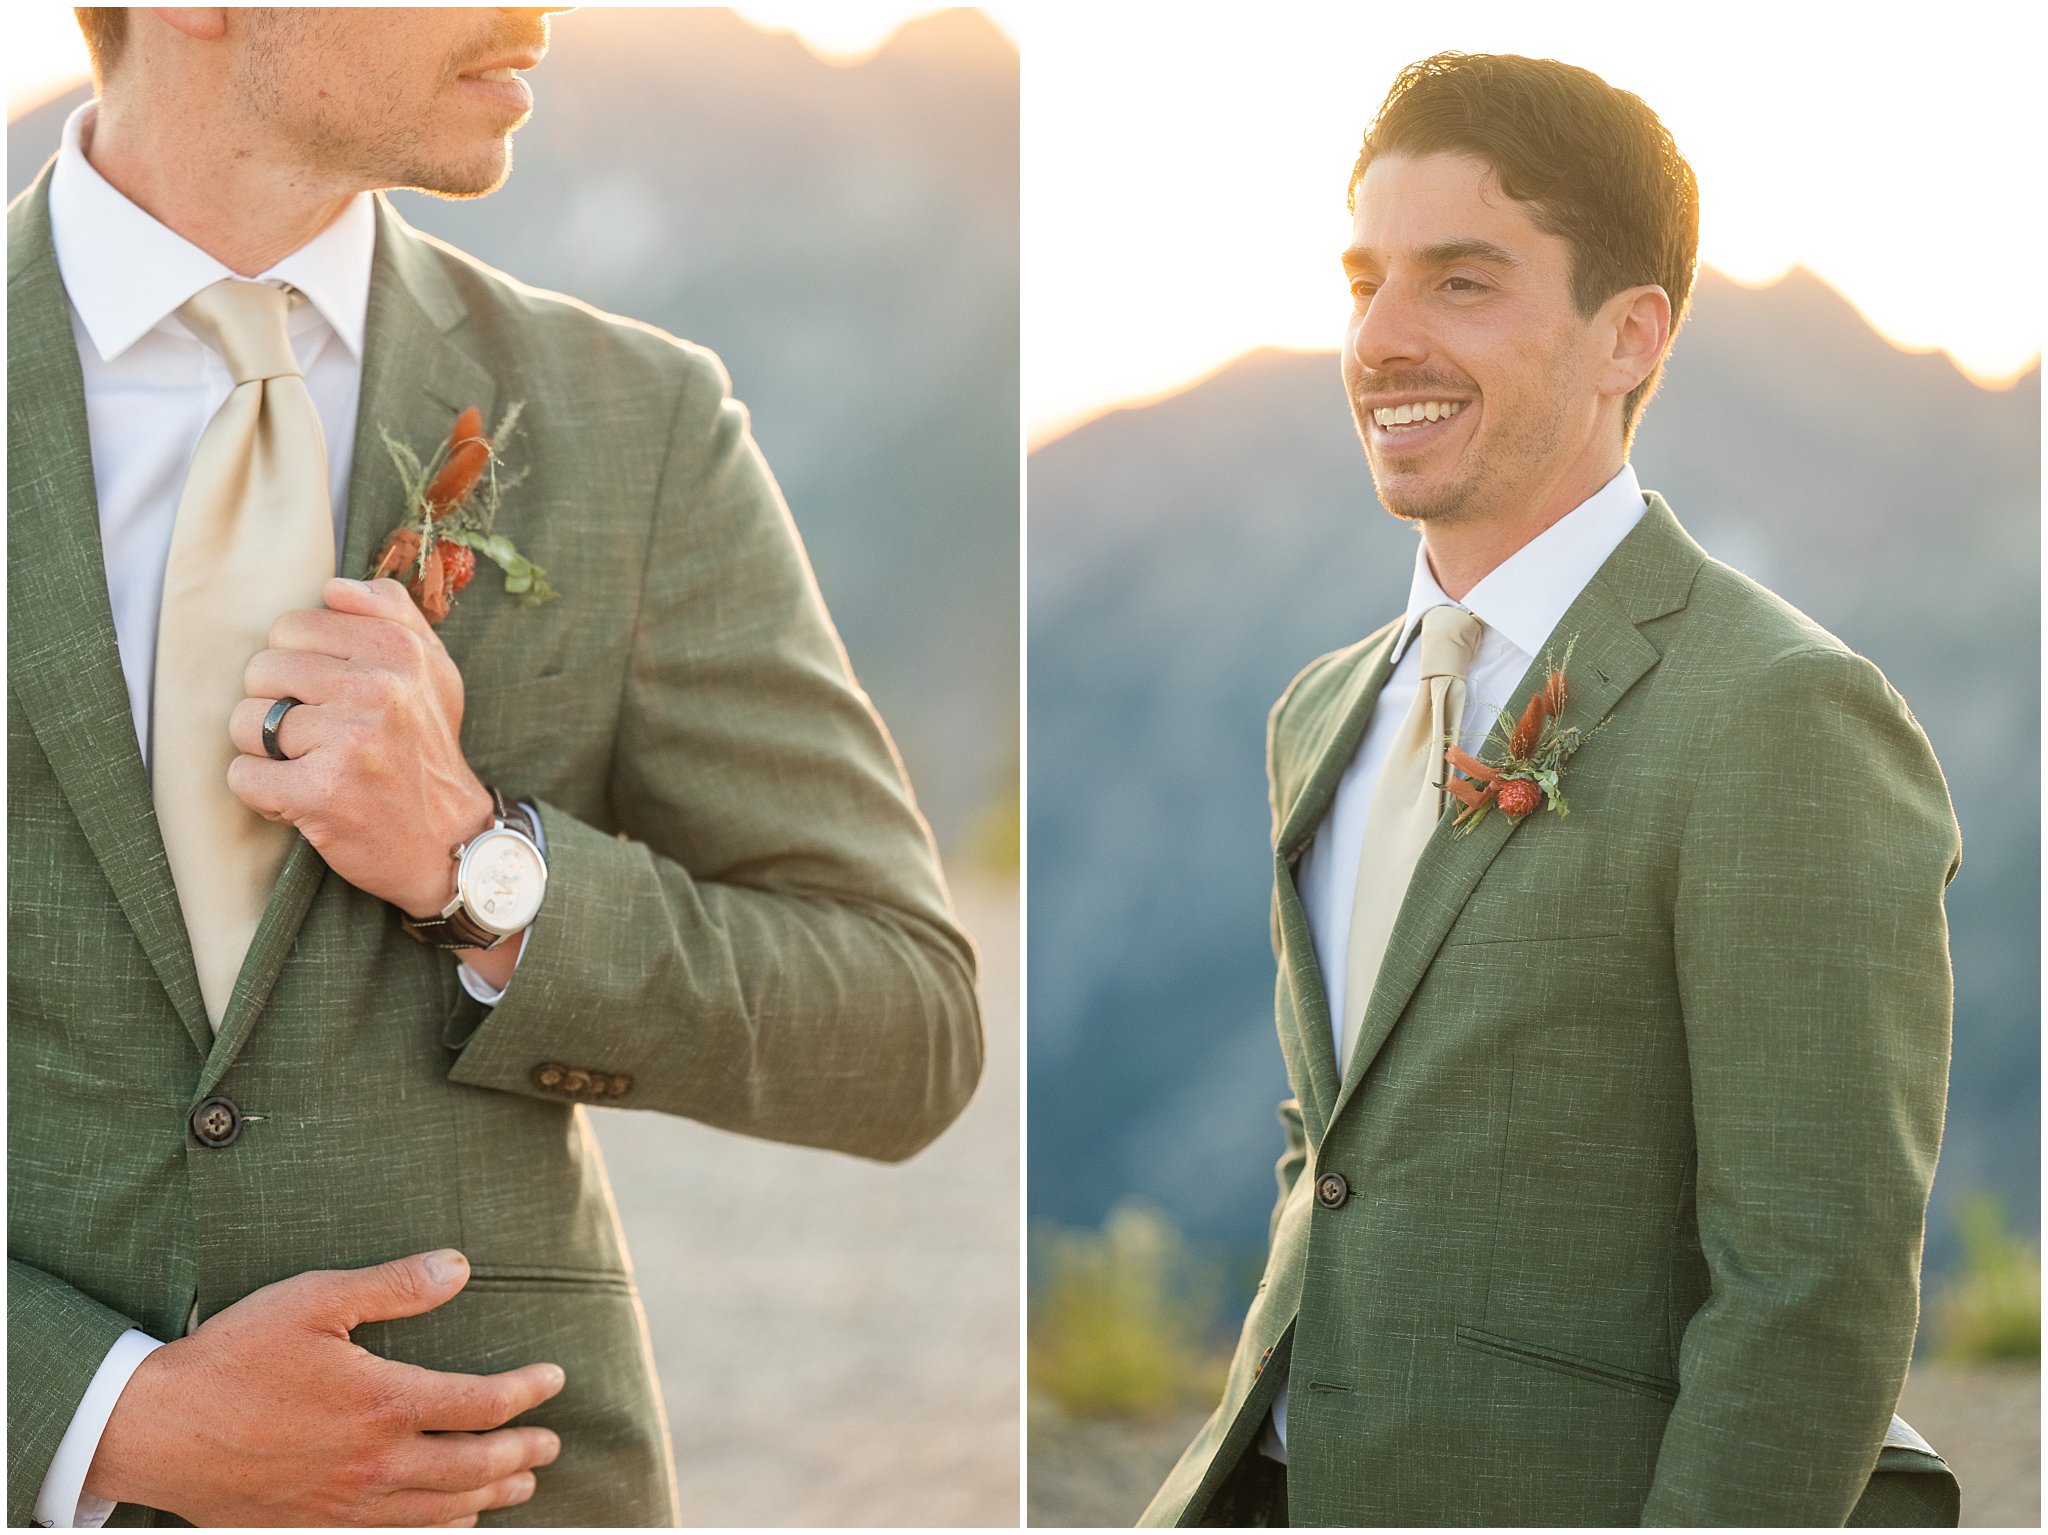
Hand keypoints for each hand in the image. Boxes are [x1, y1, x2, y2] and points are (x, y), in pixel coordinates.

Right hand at [83, 1249, 564, 1526]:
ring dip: (491, 1497)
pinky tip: (454, 1522)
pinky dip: (438, 1532)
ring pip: (443, 1512)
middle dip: (523, 1454)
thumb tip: (460, 1265)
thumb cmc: (235, 1356)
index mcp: (384, 1403)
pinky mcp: (315, 1529)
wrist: (155, 1430)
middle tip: (550, 1444)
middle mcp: (375, 1464)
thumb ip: (394, 1285)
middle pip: (476, 1467)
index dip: (528, 1391)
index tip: (554, 1379)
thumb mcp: (314, 1299)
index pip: (484, 1404)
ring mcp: (346, 1507)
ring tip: (520, 1483)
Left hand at [228, 577, 492, 917]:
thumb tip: (334, 585)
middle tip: (320, 738)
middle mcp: (378, 688)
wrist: (450, 841)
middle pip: (261, 671)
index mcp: (398, 650)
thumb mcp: (433, 672)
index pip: (292, 626)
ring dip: (267, 753)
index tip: (332, 698)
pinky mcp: (323, 792)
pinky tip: (301, 799)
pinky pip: (243, 776)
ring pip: (245, 723)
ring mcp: (350, 741)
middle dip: (278, 707)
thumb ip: (392, 613)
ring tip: (311, 767)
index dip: (300, 666)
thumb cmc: (427, 750)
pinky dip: (263, 795)